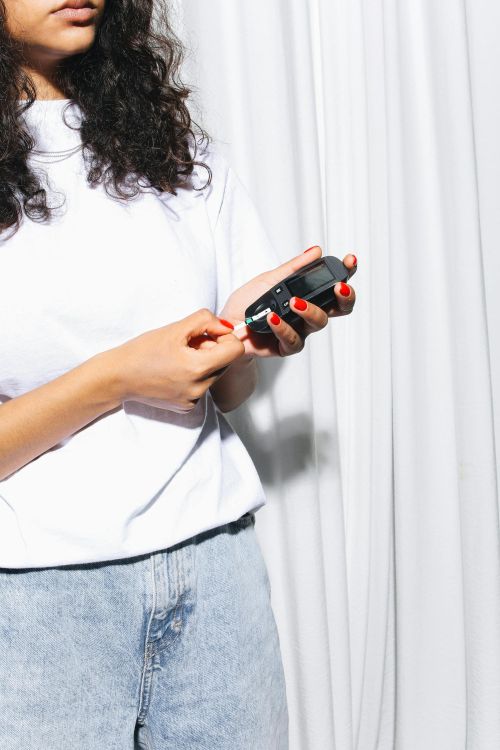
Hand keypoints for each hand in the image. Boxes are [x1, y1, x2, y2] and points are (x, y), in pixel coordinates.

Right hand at [104, 309, 243, 412]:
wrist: (118, 377)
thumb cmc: (142, 351)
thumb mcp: (175, 328)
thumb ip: (205, 321)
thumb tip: (226, 326)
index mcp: (198, 368)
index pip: (236, 350)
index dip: (224, 337)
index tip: (208, 334)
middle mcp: (200, 388)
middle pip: (226, 362)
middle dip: (212, 349)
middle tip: (188, 344)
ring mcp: (194, 400)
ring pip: (215, 374)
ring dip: (204, 362)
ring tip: (179, 357)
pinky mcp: (187, 407)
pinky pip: (203, 386)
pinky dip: (194, 376)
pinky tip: (174, 371)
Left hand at [218, 246, 356, 357]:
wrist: (226, 327)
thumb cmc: (248, 304)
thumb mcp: (268, 279)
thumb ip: (293, 268)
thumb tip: (315, 251)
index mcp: (307, 295)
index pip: (333, 284)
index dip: (346, 273)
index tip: (349, 261)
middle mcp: (307, 313)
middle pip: (339, 308)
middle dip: (345, 296)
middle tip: (338, 287)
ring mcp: (299, 330)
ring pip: (319, 323)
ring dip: (310, 310)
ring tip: (294, 301)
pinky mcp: (286, 347)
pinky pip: (294, 340)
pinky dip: (284, 328)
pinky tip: (273, 318)